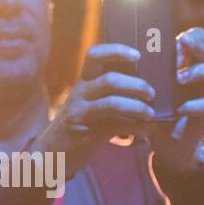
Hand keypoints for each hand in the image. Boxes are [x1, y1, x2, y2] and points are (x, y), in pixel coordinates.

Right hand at [36, 43, 156, 171]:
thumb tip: (142, 88)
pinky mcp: (88, 134)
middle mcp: (80, 94)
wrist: (52, 153)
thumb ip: (107, 93)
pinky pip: (117, 127)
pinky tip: (146, 131)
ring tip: (150, 114)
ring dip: (138, 108)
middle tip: (151, 93)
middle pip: (110, 80)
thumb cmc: (79, 125)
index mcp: (82, 82)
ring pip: (113, 104)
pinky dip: (138, 128)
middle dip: (136, 85)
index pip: (94, 56)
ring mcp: (82, 114)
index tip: (137, 55)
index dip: (116, 51)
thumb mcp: (87, 103)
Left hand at [150, 27, 203, 173]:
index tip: (179, 38)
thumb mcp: (150, 85)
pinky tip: (180, 109)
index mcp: (187, 62)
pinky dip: (193, 105)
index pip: (200, 39)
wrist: (165, 139)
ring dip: (197, 72)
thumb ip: (147, 67)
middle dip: (196, 47)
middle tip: (181, 47)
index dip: (194, 36)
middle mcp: (200, 74)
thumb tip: (124, 46)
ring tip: (179, 78)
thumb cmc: (156, 106)